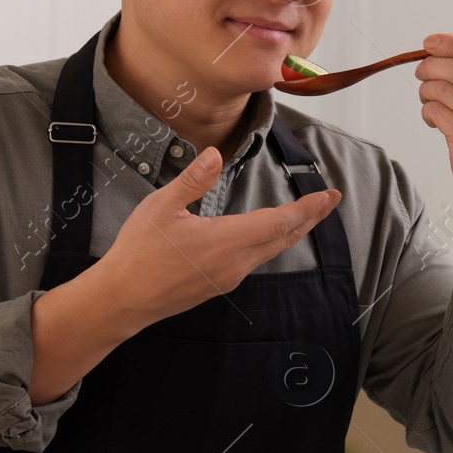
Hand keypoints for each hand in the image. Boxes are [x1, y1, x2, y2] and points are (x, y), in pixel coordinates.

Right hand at [91, 147, 340, 329]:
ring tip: (307, 214)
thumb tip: (215, 153)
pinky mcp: (219, 285)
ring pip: (271, 251)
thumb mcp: (161, 207)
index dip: (308, 207)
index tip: (329, 195)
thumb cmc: (138, 252)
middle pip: (284, 237)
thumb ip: (192, 179)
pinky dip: (271, 243)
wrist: (122, 300)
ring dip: (292, 230)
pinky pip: (255, 260)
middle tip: (330, 200)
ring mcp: (229, 277)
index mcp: (227, 240)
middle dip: (310, 217)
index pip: (280, 221)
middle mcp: (236, 262)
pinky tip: (268, 235)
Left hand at [415, 33, 452, 204]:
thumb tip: (443, 48)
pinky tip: (432, 118)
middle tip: (422, 70)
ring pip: (442, 90)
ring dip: (426, 89)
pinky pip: (435, 112)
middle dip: (432, 65)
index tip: (430, 42)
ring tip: (427, 96)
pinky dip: (427, 111)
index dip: (452, 43)